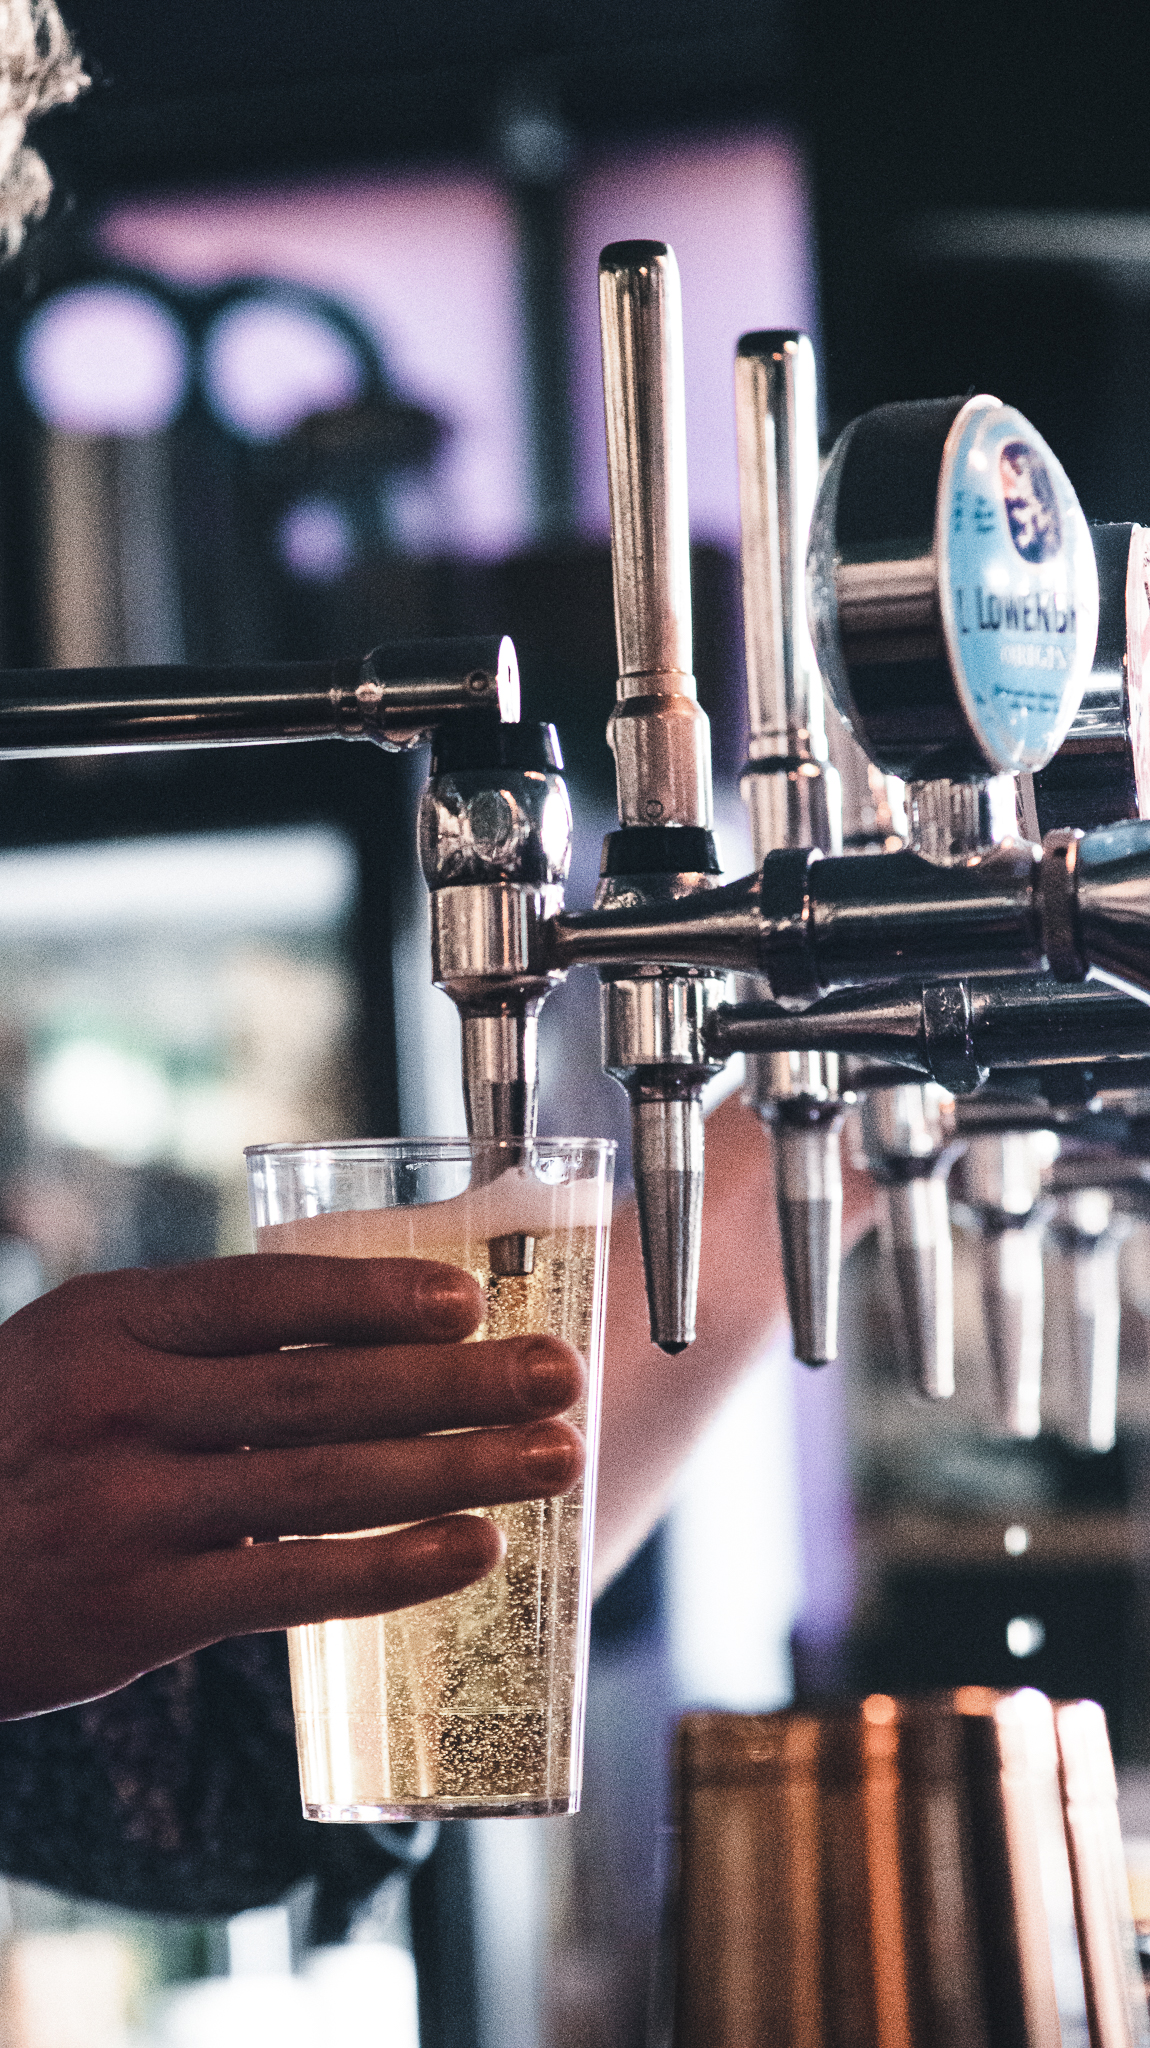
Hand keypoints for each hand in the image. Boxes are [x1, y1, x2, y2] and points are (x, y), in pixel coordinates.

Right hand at [0, 1255, 583, 1718]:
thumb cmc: (16, 1444)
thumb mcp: (76, 1353)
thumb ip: (195, 1340)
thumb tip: (372, 1324)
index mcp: (107, 1321)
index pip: (264, 1294)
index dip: (376, 1294)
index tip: (472, 1298)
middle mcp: (114, 1405)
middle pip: (318, 1387)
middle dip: (458, 1380)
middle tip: (558, 1374)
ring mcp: (123, 1510)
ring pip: (321, 1484)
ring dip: (454, 1469)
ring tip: (551, 1458)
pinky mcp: (132, 1611)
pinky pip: (288, 1585)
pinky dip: (390, 1567)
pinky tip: (472, 1552)